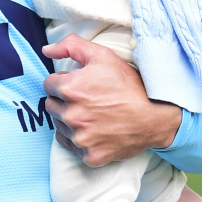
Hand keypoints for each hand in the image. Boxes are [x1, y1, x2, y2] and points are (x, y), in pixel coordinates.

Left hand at [42, 34, 181, 166]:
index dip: (63, 82)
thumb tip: (46, 50)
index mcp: (70, 89)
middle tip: (86, 99)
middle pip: (51, 105)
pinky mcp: (89, 155)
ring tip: (92, 114)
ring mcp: (80, 138)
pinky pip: (70, 145)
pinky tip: (93, 129)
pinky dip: (77, 139)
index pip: (49, 84)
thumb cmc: (129, 84)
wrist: (155, 116)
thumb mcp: (103, 55)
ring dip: (69, 119)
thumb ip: (71, 46)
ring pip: (59, 125)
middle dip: (63, 100)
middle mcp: (71, 115)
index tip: (78, 84)